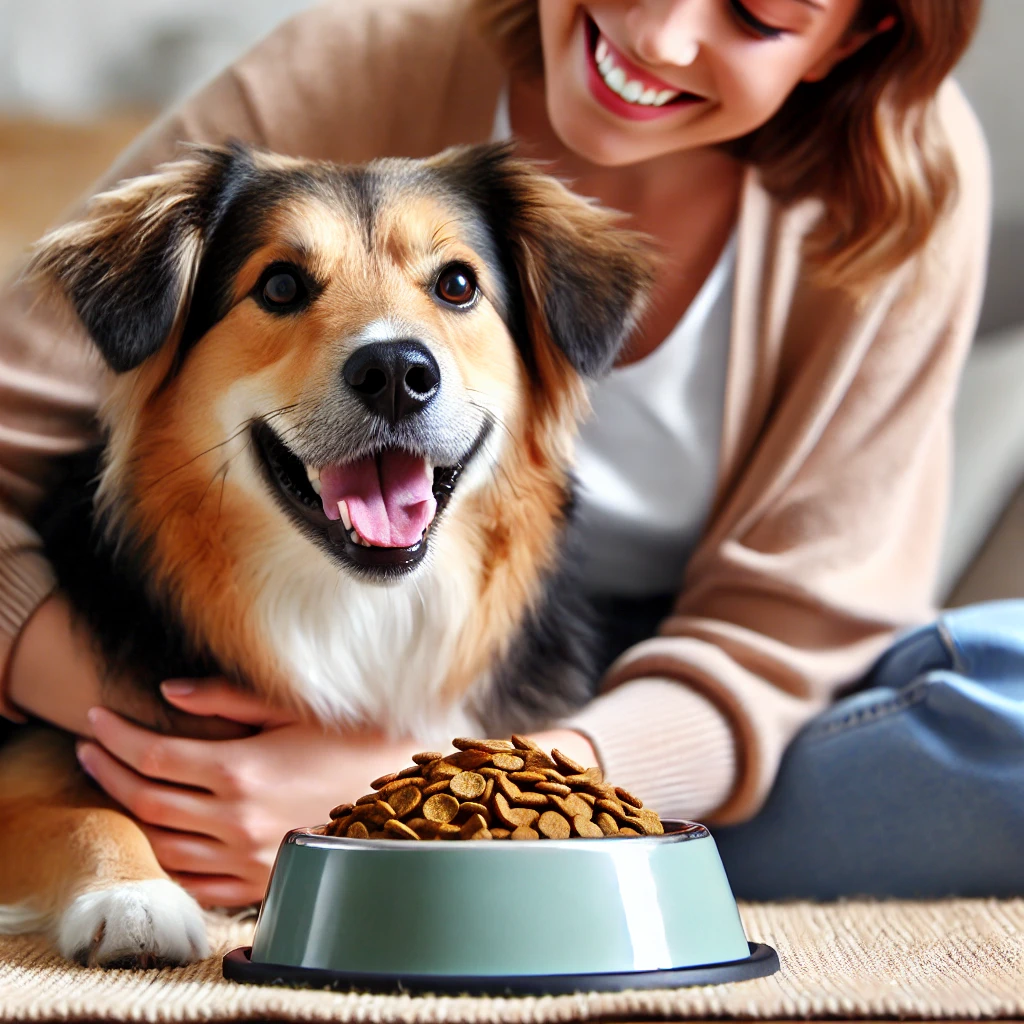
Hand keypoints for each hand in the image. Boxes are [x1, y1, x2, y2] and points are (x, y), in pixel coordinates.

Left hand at [75, 680, 420, 906]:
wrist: (409, 793)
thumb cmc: (355, 741)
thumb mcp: (294, 709)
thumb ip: (226, 700)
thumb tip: (167, 693)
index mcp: (241, 771)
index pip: (153, 756)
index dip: (115, 736)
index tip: (94, 718)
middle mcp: (234, 820)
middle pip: (145, 799)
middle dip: (106, 770)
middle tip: (88, 746)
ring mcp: (245, 859)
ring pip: (160, 843)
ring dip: (128, 813)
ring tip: (114, 785)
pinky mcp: (260, 884)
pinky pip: (192, 883)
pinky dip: (164, 861)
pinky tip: (158, 838)